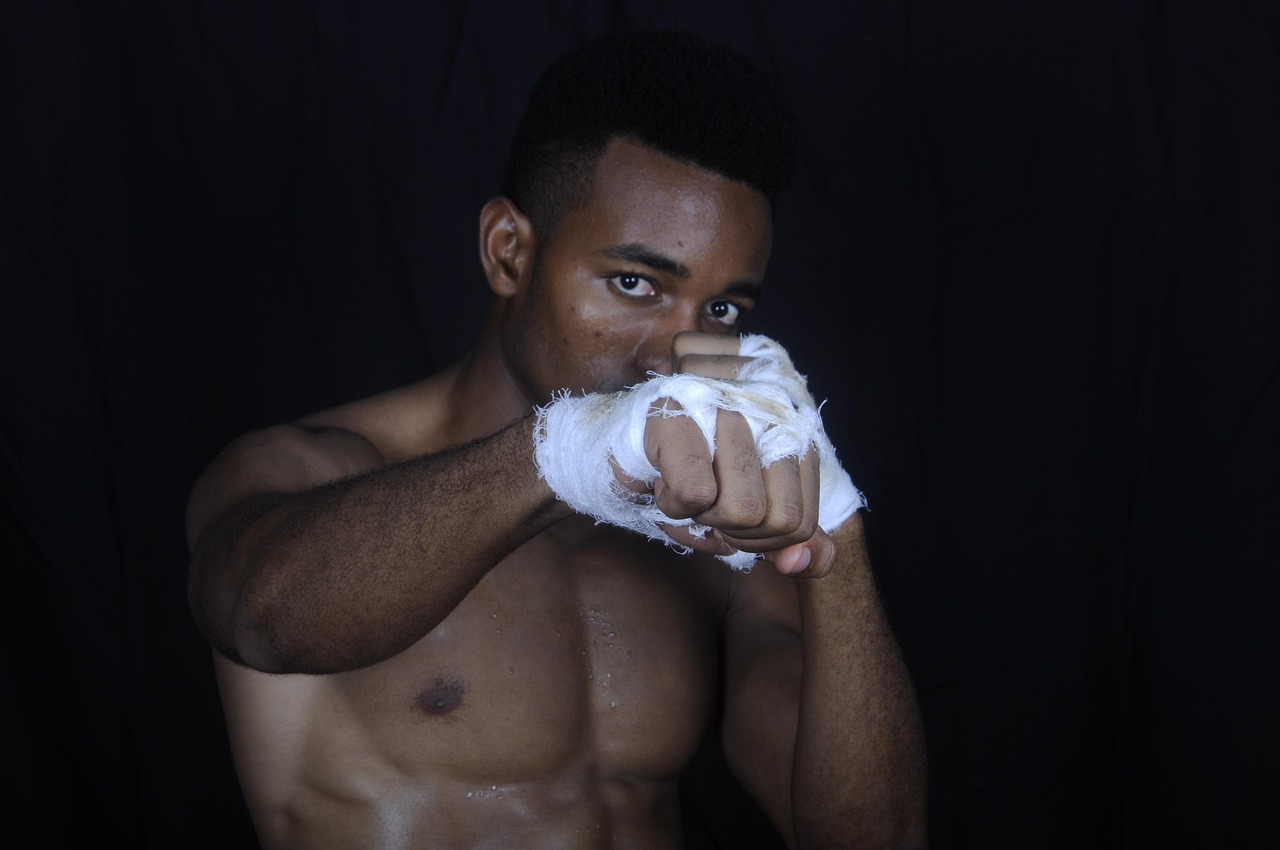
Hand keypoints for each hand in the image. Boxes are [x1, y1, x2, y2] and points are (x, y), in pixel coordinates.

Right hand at [644, 333, 833, 576]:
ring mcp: (728, 409)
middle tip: (707, 504)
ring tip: (686, 488)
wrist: (628, 426)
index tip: (733, 522)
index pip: (803, 522)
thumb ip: (789, 539)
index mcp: (796, 436)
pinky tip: (662, 482)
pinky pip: (696, 495)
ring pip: (745, 511)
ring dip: (704, 518)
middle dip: (737, 533)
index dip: (764, 542)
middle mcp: (772, 415)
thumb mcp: (750, 504)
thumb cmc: (692, 467)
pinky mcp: (678, 416)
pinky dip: (673, 505)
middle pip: (781, 521)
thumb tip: (799, 563)